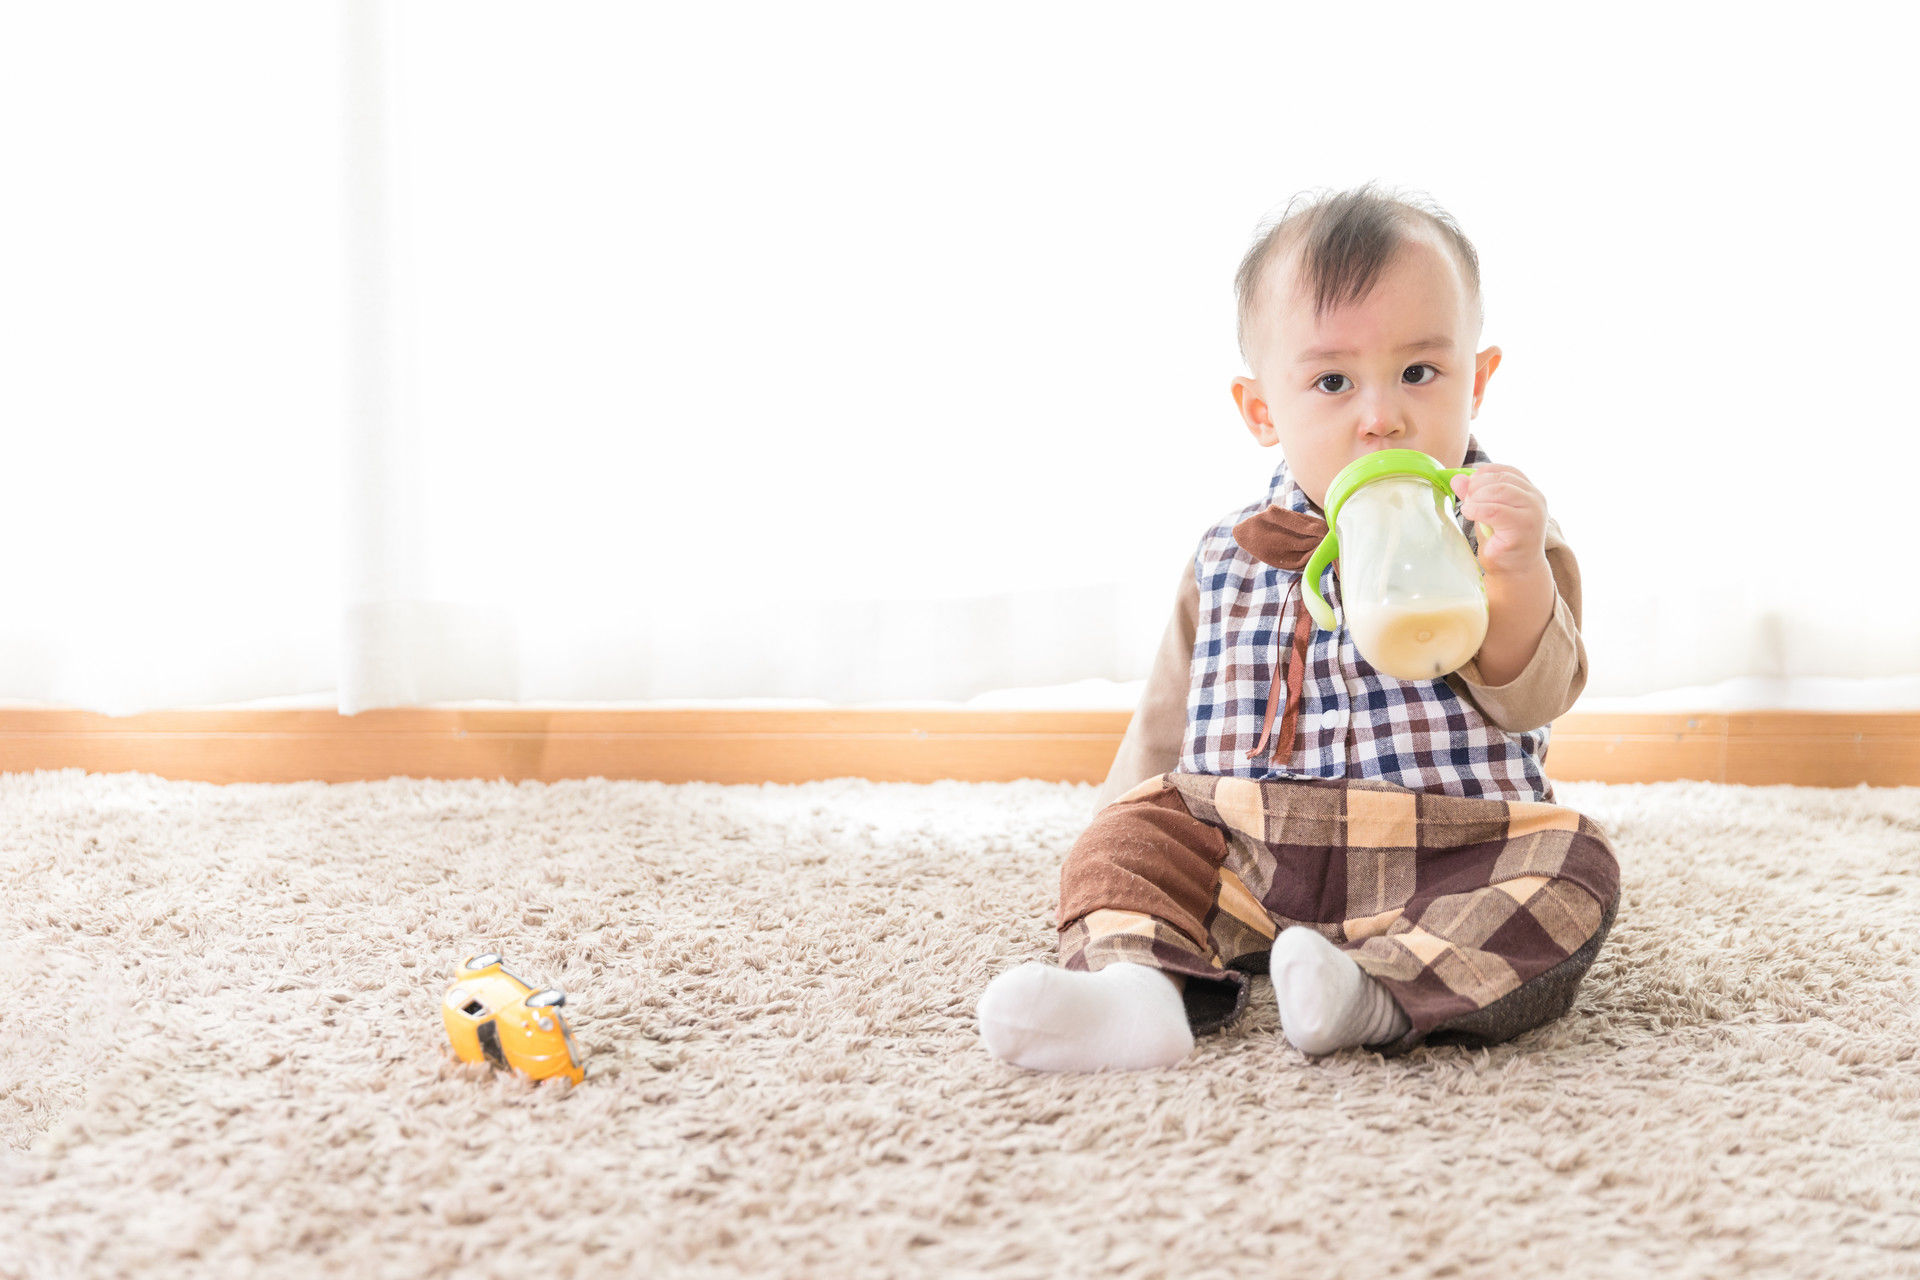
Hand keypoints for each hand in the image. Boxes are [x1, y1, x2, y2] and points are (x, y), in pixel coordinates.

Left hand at [1449, 464, 1548, 579]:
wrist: (1517, 571)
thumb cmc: (1502, 542)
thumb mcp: (1486, 512)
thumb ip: (1474, 495)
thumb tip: (1456, 478)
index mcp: (1529, 491)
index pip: (1505, 470)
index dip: (1483, 474)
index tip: (1469, 488)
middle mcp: (1535, 498)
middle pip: (1501, 479)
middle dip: (1477, 487)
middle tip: (1467, 501)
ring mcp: (1533, 512)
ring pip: (1499, 490)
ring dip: (1477, 498)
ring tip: (1469, 510)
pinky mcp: (1524, 527)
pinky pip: (1495, 510)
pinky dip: (1477, 509)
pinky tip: (1470, 514)